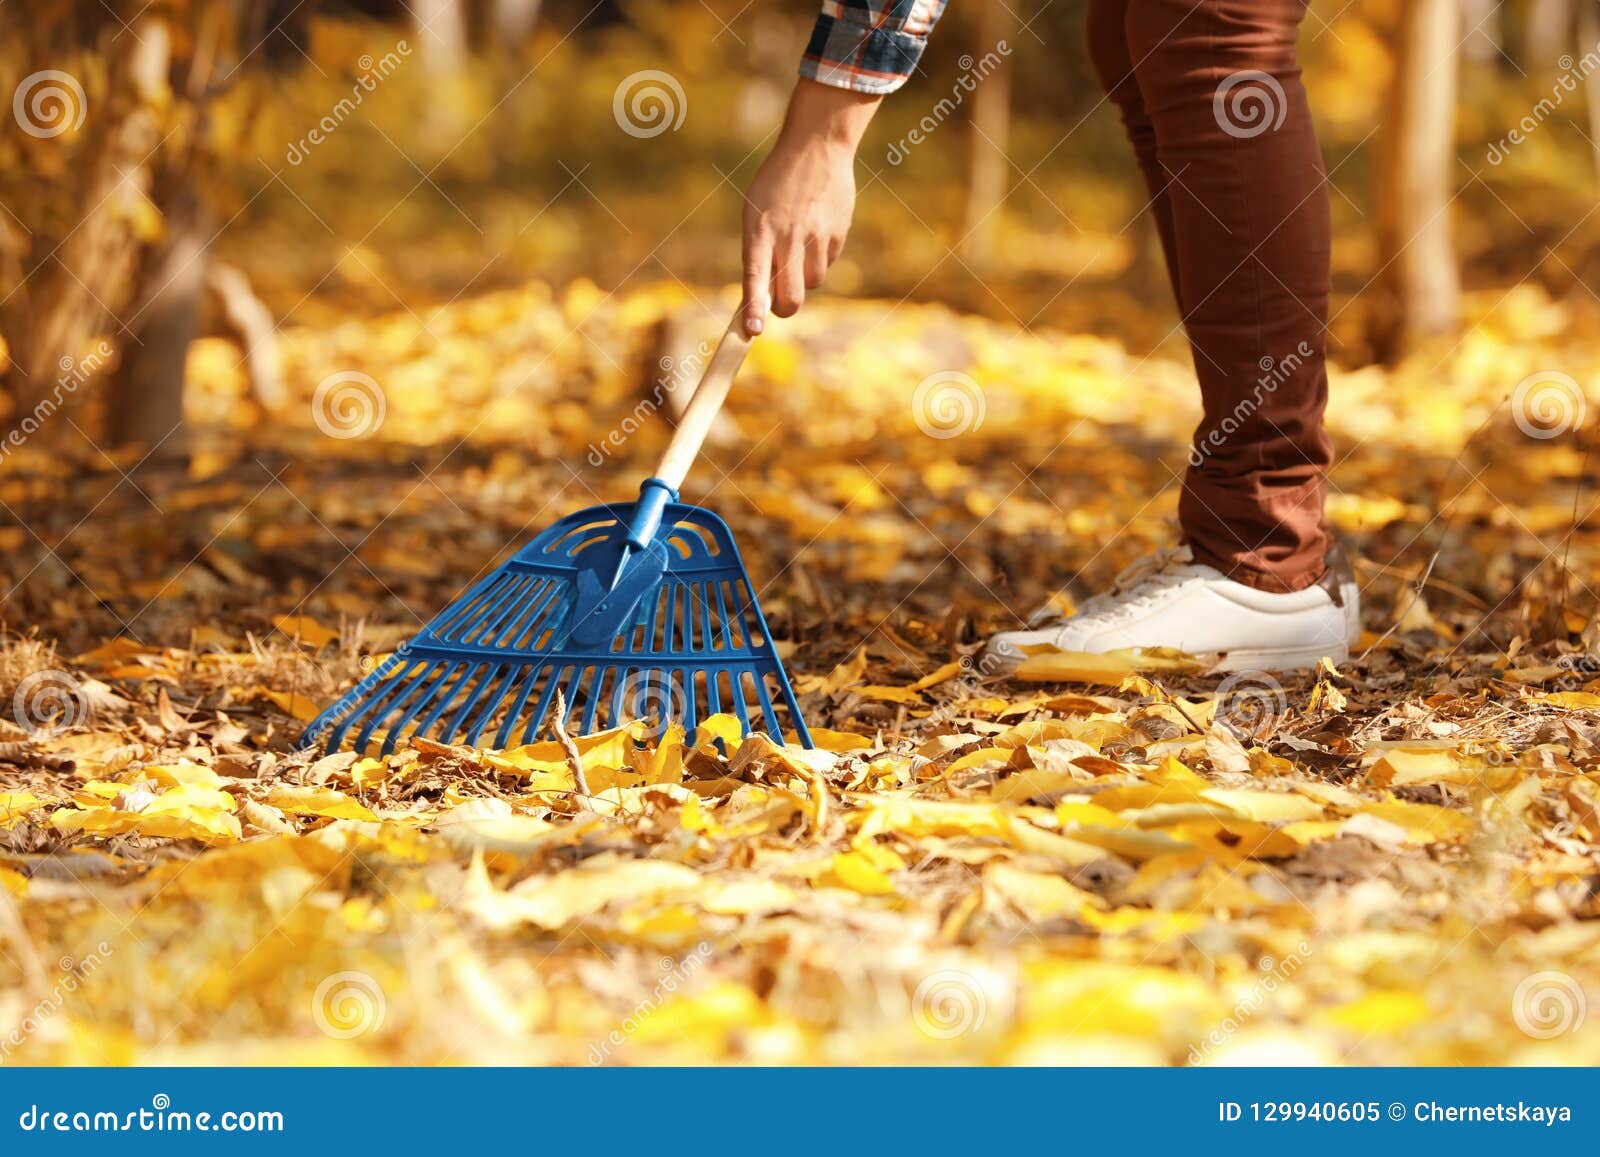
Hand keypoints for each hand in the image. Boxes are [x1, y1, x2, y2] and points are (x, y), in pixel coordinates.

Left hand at [741, 81, 880, 336]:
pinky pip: (828, 263)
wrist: (816, 147)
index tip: (753, 331)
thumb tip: (764, 295)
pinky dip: (821, 257)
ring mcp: (816, 237)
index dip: (755, 307)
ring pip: (812, 283)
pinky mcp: (837, 234)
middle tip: (780, 304)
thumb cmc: (777, 185)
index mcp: (759, 230)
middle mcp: (787, 236)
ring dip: (804, 278)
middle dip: (784, 308)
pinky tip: (816, 231)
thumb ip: (759, 252)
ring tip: (799, 249)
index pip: (755, 276)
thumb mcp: (756, 212)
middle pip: (791, 297)